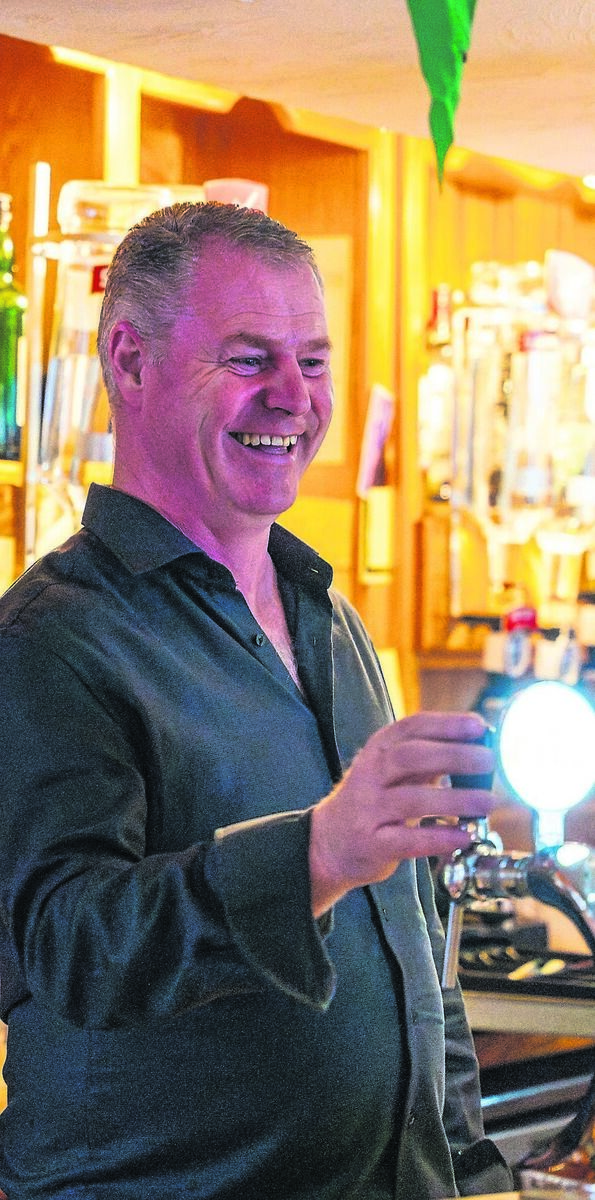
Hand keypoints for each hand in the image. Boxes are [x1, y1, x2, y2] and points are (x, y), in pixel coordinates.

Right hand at [309, 712, 495, 915]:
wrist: (328, 842)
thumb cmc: (372, 801)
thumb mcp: (392, 771)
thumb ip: (427, 759)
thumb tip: (476, 748)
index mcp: (378, 750)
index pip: (412, 728)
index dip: (446, 724)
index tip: (479, 726)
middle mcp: (370, 775)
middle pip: (410, 757)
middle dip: (453, 756)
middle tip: (488, 761)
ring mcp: (368, 809)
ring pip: (412, 800)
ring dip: (454, 800)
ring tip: (487, 803)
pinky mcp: (372, 843)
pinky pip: (408, 839)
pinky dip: (439, 837)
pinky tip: (464, 835)